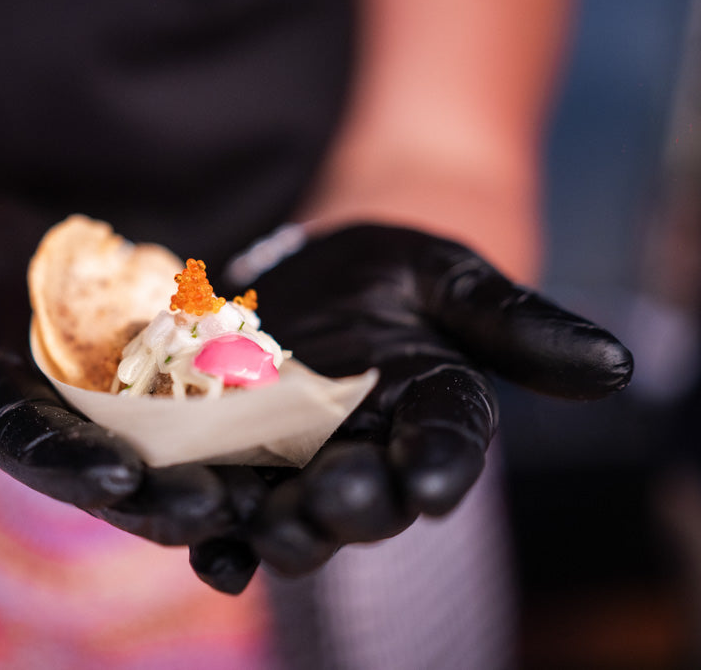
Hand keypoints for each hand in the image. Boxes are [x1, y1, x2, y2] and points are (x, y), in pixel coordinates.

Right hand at [0, 193, 242, 554]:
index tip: (115, 479)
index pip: (30, 445)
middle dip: (160, 496)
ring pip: (173, 464)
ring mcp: (121, 420)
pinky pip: (214, 426)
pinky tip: (302, 447)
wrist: (30, 249)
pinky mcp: (168, 399)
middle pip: (114, 473)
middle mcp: (65, 429)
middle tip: (214, 511)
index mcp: (2, 408)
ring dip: (219, 483)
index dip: (68, 463)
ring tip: (270, 497)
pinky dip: (252, 441)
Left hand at [221, 224, 632, 575]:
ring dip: (269, 529)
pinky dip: (201, 521)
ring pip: (284, 515)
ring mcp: (291, 468)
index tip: (435, 481)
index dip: (440, 464)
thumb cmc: (399, 274)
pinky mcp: (225, 459)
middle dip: (348, 508)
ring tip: (258, 529)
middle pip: (361, 499)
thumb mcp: (454, 280)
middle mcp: (363, 459)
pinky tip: (185, 526)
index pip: (443, 446)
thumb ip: (518, 324)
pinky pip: (216, 501)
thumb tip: (616, 365)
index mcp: (427, 419)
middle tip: (335, 503)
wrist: (316, 273)